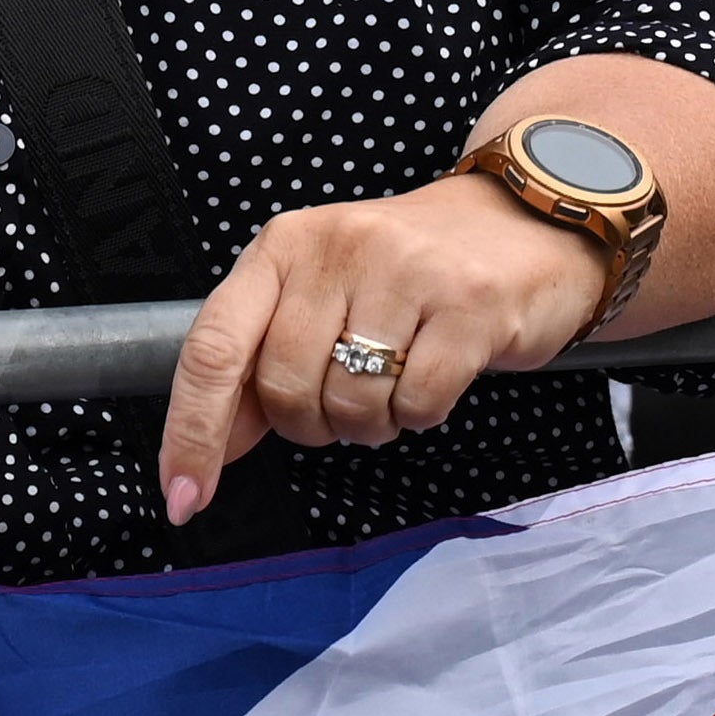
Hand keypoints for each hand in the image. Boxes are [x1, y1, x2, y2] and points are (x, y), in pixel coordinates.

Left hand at [156, 175, 610, 524]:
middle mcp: (339, 247)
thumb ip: (260, 366)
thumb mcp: (324, 296)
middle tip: (345, 405)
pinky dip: (420, 415)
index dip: (191, 430)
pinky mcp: (471, 303)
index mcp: (287, 245)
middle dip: (310, 424)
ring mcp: (408, 271)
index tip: (184, 497)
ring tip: (396, 386)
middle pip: (284, 387)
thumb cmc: (414, 269)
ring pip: (349, 403)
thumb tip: (205, 454)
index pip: (213, 347)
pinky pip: (417, 405)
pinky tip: (435, 378)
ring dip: (369, 423)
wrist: (531, 218)